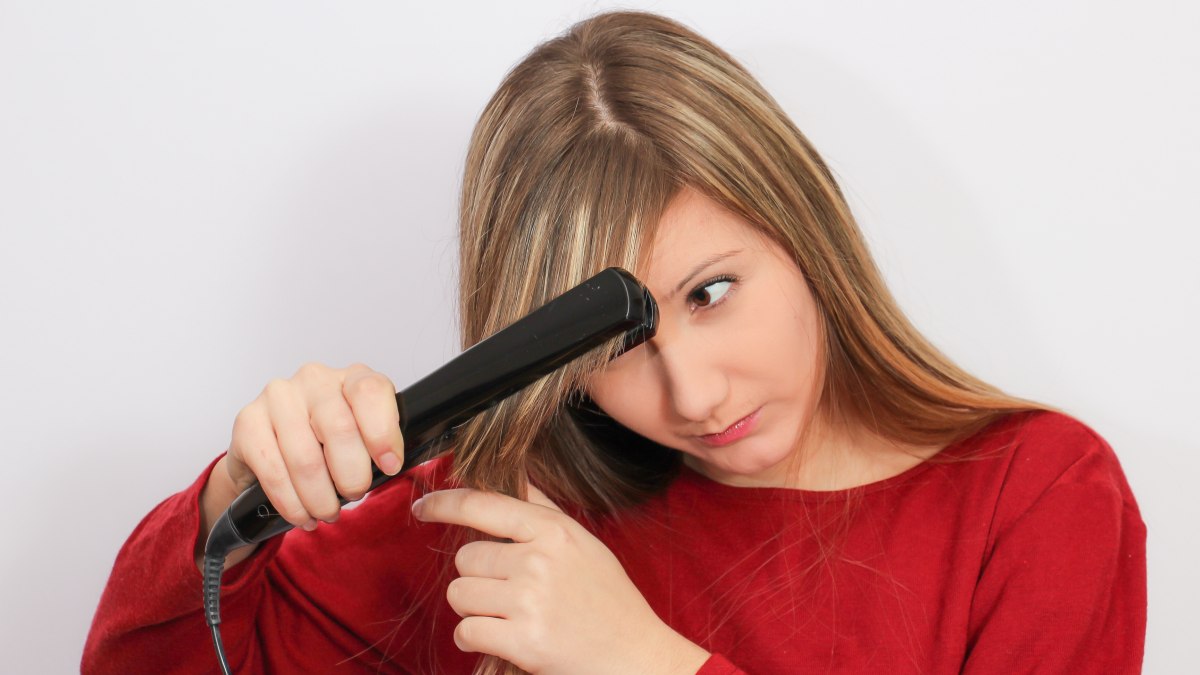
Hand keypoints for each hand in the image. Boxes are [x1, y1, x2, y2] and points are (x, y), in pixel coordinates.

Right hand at [224, 363, 405, 529]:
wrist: (271, 446)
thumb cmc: (326, 441)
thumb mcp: (362, 435)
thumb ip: (380, 443)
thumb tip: (391, 466)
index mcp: (351, 377)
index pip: (371, 392)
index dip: (383, 433)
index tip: (389, 466)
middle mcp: (314, 379)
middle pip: (340, 430)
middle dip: (352, 476)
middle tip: (353, 495)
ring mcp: (278, 397)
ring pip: (306, 458)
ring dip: (320, 497)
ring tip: (326, 512)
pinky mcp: (248, 421)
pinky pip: (274, 471)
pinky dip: (291, 503)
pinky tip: (301, 514)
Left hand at [412, 486, 710, 674]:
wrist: (635, 655)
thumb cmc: (609, 600)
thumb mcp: (583, 543)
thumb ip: (543, 509)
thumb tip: (515, 474)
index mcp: (553, 531)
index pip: (483, 505)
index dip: (444, 503)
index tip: (424, 506)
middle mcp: (538, 560)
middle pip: (465, 558)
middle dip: (476, 577)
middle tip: (506, 593)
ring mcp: (529, 601)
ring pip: (460, 595)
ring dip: (473, 609)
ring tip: (506, 617)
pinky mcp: (522, 641)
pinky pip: (466, 632)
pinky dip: (474, 639)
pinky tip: (500, 639)